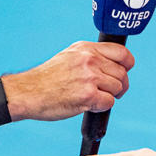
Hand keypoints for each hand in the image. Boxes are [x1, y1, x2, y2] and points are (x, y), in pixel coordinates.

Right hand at [2, 41, 134, 121]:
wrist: (28, 92)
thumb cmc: (47, 78)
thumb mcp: (69, 56)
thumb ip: (90, 56)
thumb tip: (112, 63)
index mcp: (86, 48)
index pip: (121, 52)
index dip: (127, 64)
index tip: (124, 72)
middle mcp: (89, 59)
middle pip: (122, 73)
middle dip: (120, 86)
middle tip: (111, 93)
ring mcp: (89, 76)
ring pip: (118, 88)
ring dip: (111, 97)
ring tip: (97, 98)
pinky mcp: (87, 95)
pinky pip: (109, 102)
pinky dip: (103, 107)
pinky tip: (91, 106)